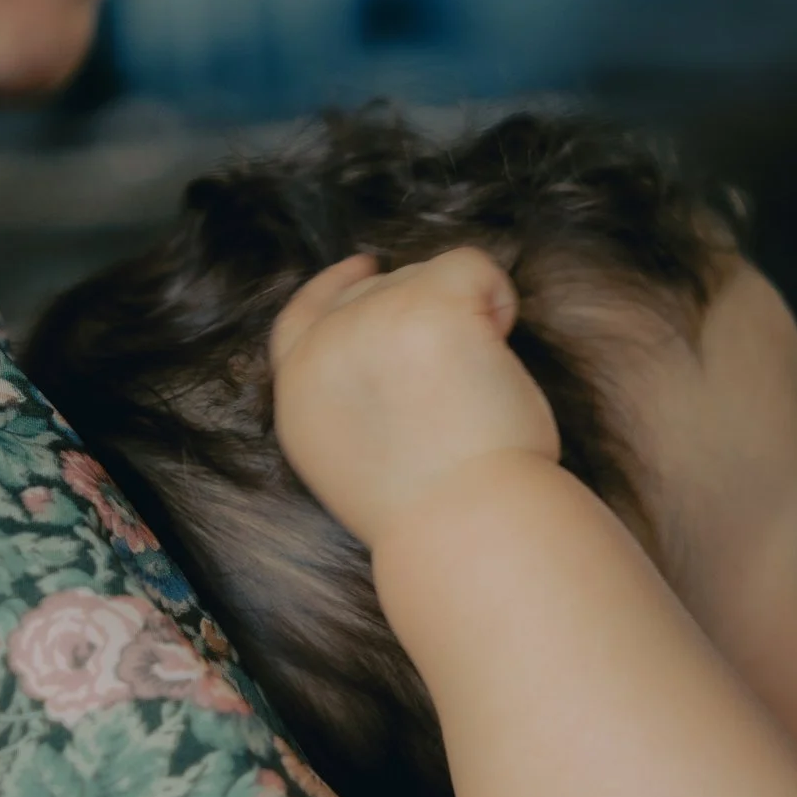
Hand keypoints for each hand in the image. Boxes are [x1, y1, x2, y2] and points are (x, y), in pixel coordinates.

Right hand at [269, 248, 558, 549]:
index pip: (298, 315)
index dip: (332, 286)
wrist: (464, 529)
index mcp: (298, 394)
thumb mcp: (350, 459)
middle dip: (422, 314)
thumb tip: (381, 342)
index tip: (363, 268)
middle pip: (375, 292)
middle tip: (457, 378)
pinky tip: (498, 359)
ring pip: (426, 276)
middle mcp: (322, 350)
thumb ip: (344, 395)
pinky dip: (497, 301)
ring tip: (473, 393)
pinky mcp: (426, 306)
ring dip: (464, 318)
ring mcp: (370, 322)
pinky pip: (472, 267)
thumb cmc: (429, 512)